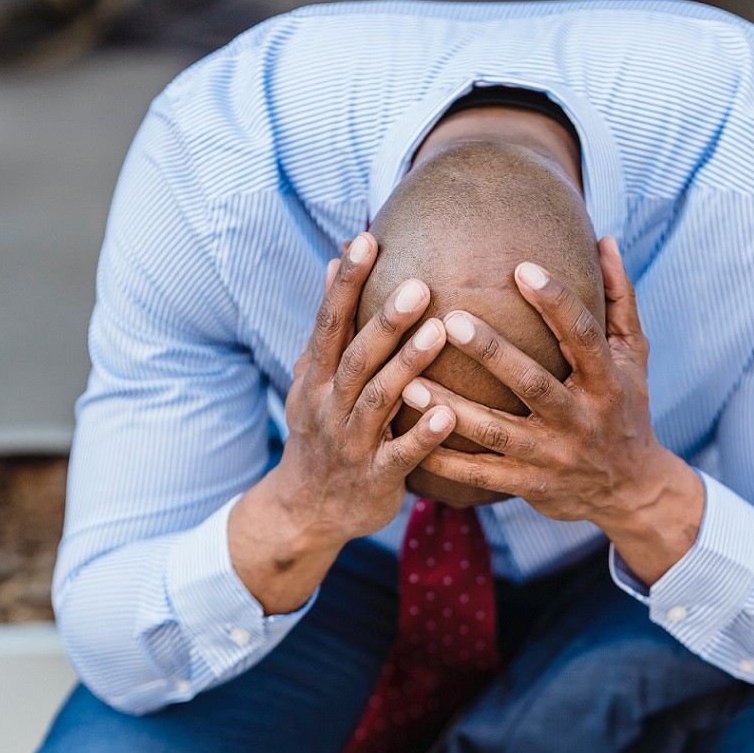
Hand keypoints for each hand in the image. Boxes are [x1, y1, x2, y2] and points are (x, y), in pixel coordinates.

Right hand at [274, 232, 456, 545]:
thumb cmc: (321, 432)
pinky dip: (422, 435)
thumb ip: (329, 327)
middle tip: (420, 285)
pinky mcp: (374, 479)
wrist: (305, 511)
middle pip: (356, 358)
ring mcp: (350, 444)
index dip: (344, 284)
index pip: (328, 323)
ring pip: (378, 401)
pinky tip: (448, 414)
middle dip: (385, 321)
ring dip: (407, 367)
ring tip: (439, 334)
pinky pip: (400, 456)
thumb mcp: (311, 380)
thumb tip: (333, 263)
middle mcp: (328, 407)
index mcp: (314, 378)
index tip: (365, 241)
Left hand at [403, 237, 703, 582]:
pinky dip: (446, 460)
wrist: (630, 490)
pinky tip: (410, 438)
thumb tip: (605, 241)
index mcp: (606, 381)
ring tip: (409, 383)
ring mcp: (554, 456)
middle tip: (448, 321)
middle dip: (491, 354)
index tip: (522, 268)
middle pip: (533, 384)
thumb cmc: (626, 408)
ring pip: (497, 433)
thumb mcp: (634, 357)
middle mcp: (581, 419)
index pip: (581, 337)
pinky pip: (482, 474)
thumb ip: (619, 300)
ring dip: (452, 410)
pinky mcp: (531, 486)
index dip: (555, 303)